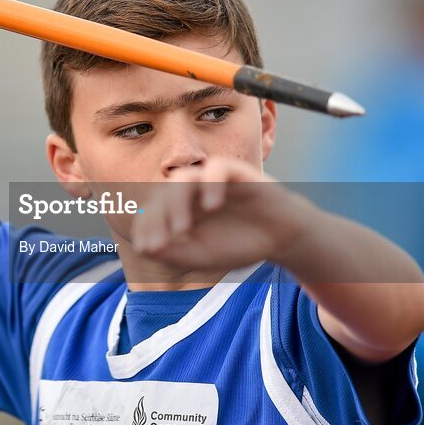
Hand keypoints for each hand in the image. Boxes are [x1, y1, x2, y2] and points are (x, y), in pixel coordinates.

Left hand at [130, 157, 313, 270]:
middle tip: (162, 242)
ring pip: (183, 178)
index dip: (146, 227)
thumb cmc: (239, 245)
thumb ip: (173, 253)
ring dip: (176, 202)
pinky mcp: (236, 172)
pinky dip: (210, 184)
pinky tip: (212, 207)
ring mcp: (212, 180)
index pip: (152, 211)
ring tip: (182, 229)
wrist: (280, 237)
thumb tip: (143, 247)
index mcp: (180, 210)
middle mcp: (192, 191)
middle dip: (157, 218)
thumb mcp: (203, 256)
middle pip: (162, 194)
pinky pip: (217, 168)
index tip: (149, 248)